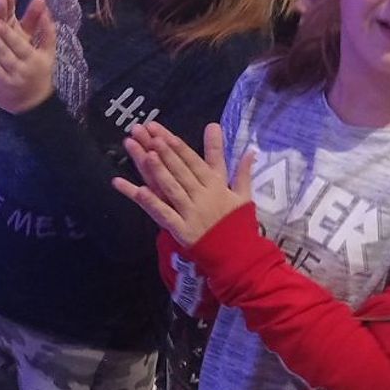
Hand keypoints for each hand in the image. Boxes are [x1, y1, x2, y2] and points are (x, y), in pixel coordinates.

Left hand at [0, 0, 56, 113]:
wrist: (36, 105)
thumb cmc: (40, 72)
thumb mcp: (48, 52)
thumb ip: (46, 29)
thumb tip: (42, 2)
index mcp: (32, 61)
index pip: (19, 45)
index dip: (7, 32)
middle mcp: (19, 73)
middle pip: (4, 55)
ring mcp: (5, 86)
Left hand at [112, 122, 254, 248]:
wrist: (239, 256)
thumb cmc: (239, 225)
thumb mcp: (244, 196)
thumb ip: (243, 172)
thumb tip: (251, 150)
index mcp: (216, 186)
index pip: (195, 162)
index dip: (178, 147)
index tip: (164, 133)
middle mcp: (203, 196)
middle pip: (181, 171)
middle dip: (165, 152)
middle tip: (149, 135)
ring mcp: (191, 213)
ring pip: (172, 188)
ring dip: (158, 171)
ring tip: (145, 154)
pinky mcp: (182, 230)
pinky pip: (164, 214)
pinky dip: (152, 203)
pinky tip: (138, 191)